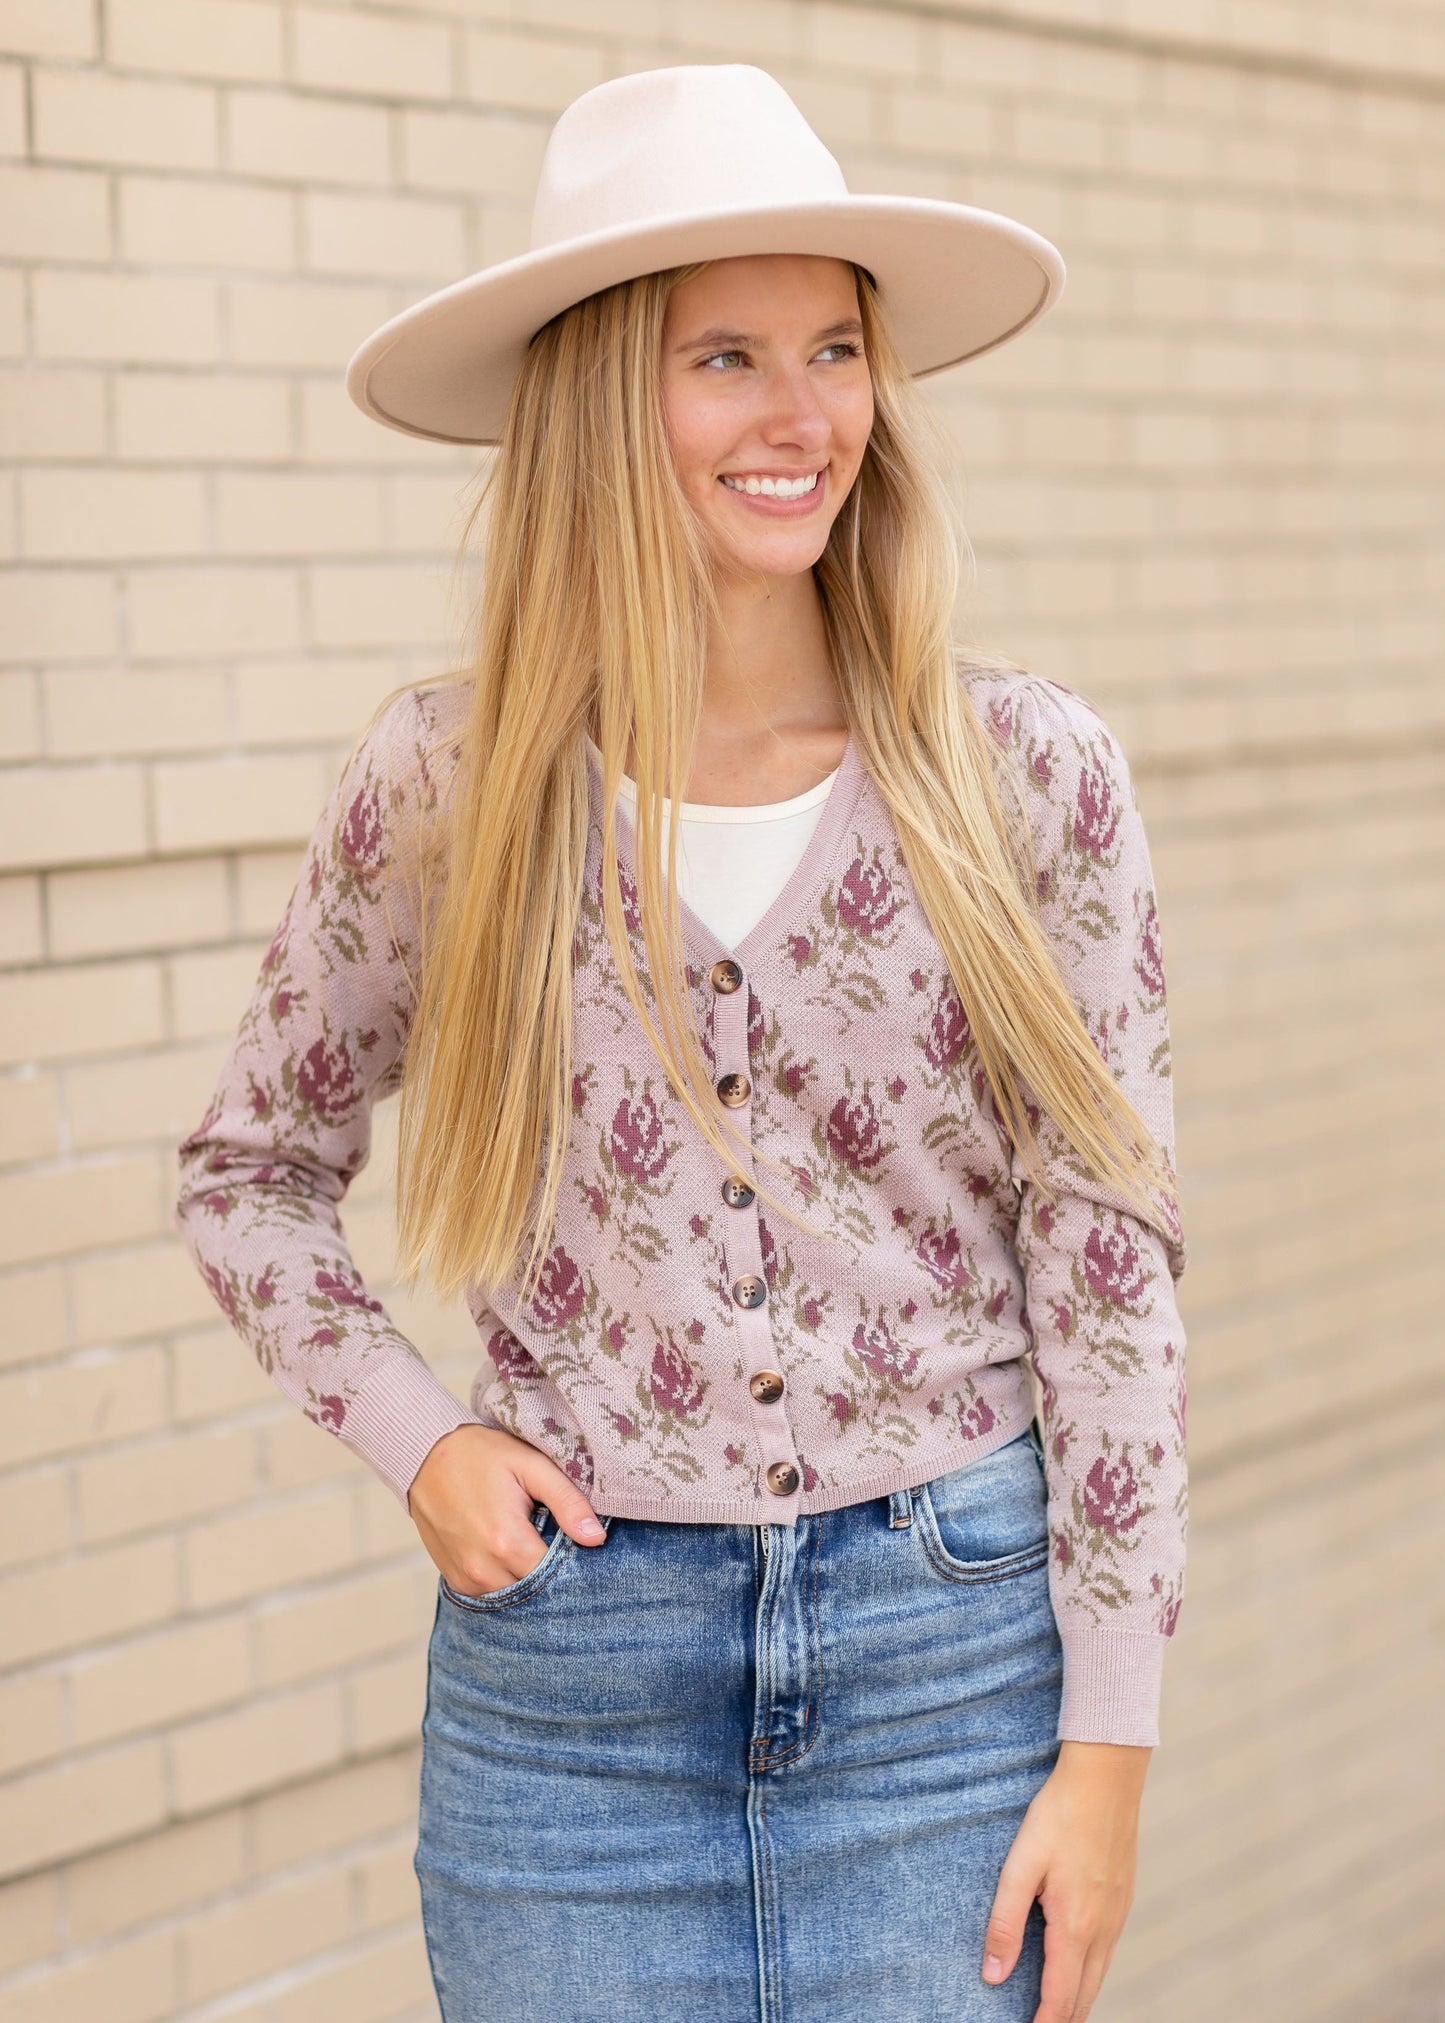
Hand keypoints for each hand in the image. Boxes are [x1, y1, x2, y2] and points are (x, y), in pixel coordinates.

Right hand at [406, 1423, 607, 1596]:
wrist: (424, 1456)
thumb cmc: (480, 1455)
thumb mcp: (530, 1465)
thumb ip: (567, 1502)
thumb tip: (596, 1538)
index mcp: (506, 1542)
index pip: (557, 1576)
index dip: (575, 1563)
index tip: (581, 1545)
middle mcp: (483, 1569)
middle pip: (537, 1590)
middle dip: (553, 1573)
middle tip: (560, 1542)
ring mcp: (466, 1578)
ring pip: (514, 1596)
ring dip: (528, 1577)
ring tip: (533, 1542)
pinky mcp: (455, 1579)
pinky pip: (491, 1593)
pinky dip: (506, 1578)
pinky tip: (510, 1551)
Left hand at [981, 1739, 1150, 2021]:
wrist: (1106, 1778)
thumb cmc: (1059, 1816)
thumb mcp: (1020, 1866)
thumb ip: (1004, 1923)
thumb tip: (993, 1975)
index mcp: (1074, 1926)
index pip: (1061, 1997)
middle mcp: (1103, 1928)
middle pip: (1085, 1994)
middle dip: (1065, 2018)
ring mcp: (1118, 1913)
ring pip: (1101, 1973)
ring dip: (1080, 1998)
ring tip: (1060, 2011)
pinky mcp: (1123, 1896)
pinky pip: (1109, 1948)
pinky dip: (1093, 1970)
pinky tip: (1081, 1962)